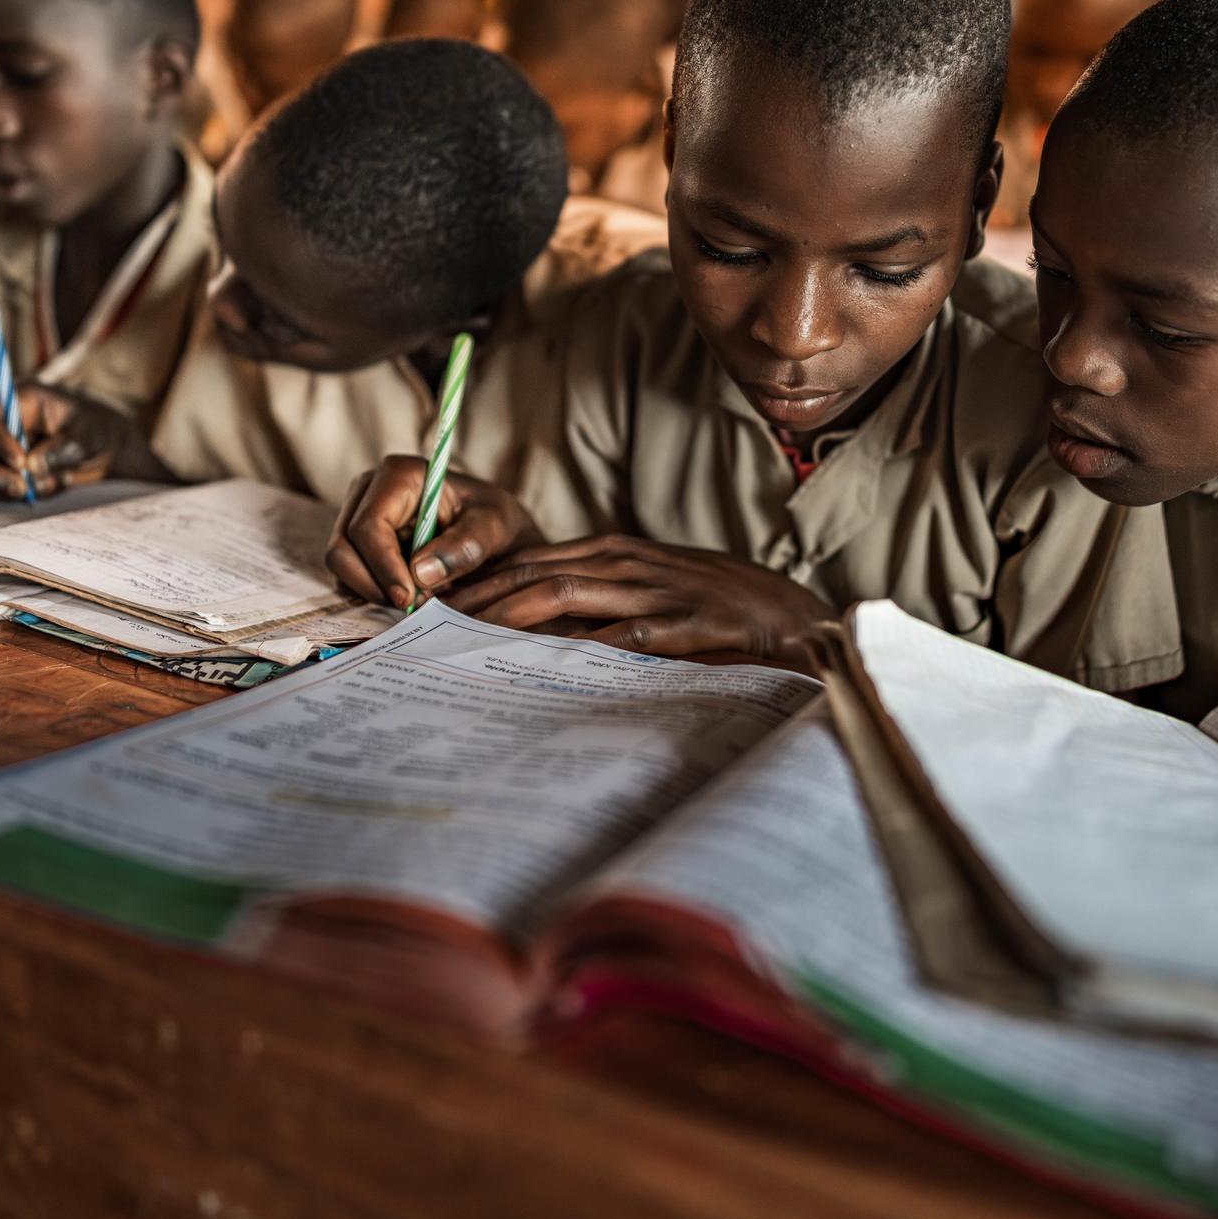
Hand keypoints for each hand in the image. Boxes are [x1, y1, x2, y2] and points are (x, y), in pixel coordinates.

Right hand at [0, 384, 131, 500]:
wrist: (101, 451)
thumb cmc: (93, 430)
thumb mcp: (88, 433)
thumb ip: (62, 447)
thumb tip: (32, 466)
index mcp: (7, 401)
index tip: (21, 463)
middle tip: (21, 487)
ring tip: (47, 484)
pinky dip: (9, 500)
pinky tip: (43, 488)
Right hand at [328, 455, 538, 607]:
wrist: (490, 529)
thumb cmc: (492, 519)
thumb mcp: (494, 526)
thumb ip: (465, 546)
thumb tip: (420, 574)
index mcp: (398, 475)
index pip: (368, 526)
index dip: (383, 567)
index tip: (408, 597)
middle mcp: (368, 491)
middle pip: (342, 548)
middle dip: (374, 585)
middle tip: (412, 606)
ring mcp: (357, 516)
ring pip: (341, 566)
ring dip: (374, 592)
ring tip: (417, 599)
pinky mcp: (357, 543)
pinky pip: (347, 576)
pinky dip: (372, 592)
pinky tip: (406, 594)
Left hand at [441, 535, 836, 663]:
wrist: (790, 618)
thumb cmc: (713, 608)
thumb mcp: (649, 594)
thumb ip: (598, 604)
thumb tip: (534, 634)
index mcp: (613, 553)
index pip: (529, 560)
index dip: (479, 581)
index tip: (433, 606)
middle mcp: (624, 563)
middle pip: (533, 573)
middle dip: (478, 599)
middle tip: (427, 627)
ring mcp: (653, 590)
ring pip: (564, 595)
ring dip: (510, 616)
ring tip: (464, 642)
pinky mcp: (682, 623)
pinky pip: (622, 634)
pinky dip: (580, 647)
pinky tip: (544, 665)